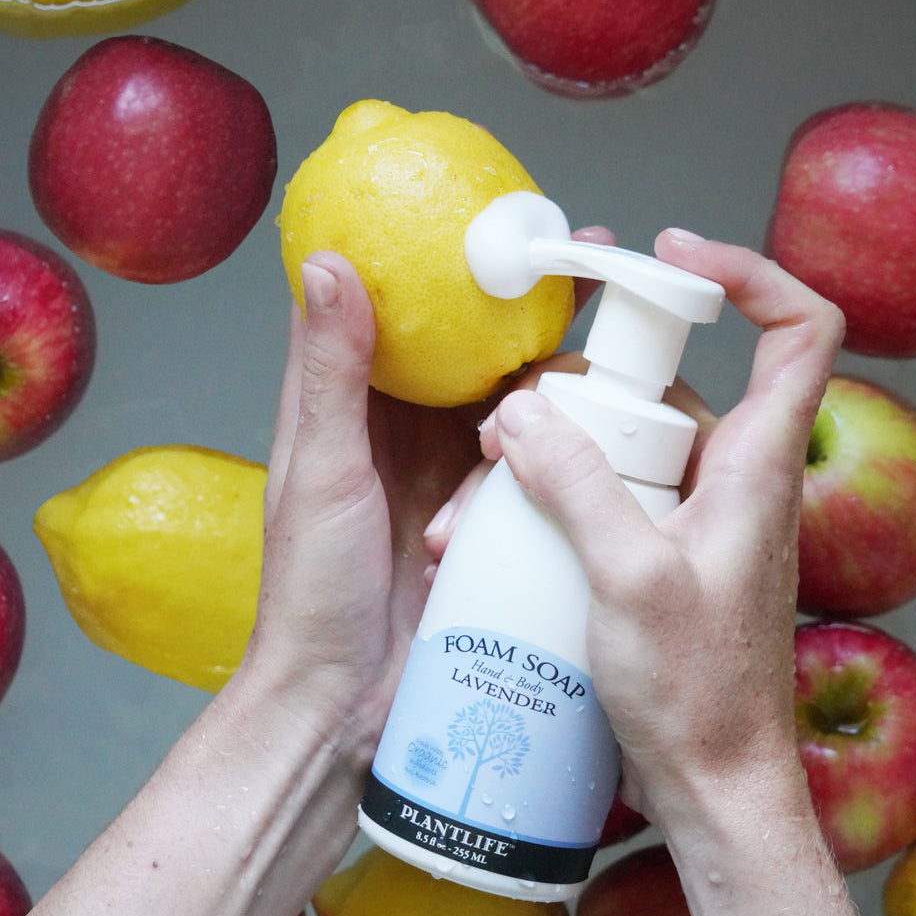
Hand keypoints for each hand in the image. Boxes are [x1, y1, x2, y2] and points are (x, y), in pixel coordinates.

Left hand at [244, 230, 613, 736]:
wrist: (345, 701)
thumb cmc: (313, 590)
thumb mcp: (322, 470)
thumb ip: (331, 372)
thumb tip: (331, 258)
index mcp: (351, 402)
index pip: (394, 302)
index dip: (440, 252)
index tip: (496, 214)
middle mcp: (404, 426)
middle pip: (472, 344)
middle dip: (529, 304)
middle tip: (593, 268)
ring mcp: (452, 471)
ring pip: (513, 400)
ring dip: (550, 383)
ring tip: (602, 367)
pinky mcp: (491, 516)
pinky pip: (535, 462)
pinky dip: (557, 448)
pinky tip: (596, 440)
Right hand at [474, 231, 860, 915]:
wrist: (712, 787)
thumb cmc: (699, 695)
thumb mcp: (631, 578)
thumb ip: (580, 485)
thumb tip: (527, 413)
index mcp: (758, 463)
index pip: (799, 328)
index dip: (751, 271)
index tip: (671, 255)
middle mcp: (734, 477)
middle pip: (666, 386)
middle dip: (581, 390)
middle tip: (509, 426)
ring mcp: (695, 518)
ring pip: (622, 444)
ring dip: (548, 458)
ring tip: (476, 502)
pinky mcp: (662, 554)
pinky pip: (606, 498)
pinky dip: (552, 503)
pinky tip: (487, 539)